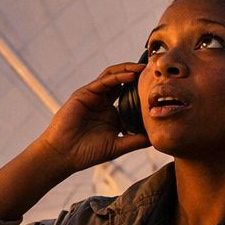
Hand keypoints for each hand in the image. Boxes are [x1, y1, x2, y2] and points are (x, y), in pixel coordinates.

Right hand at [32, 62, 149, 174]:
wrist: (64, 155)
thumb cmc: (87, 153)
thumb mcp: (118, 146)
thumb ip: (136, 140)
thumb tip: (157, 138)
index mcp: (111, 113)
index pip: (130, 95)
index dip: (143, 90)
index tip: (160, 87)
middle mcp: (102, 102)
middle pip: (122, 81)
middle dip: (137, 74)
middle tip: (154, 71)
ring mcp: (93, 96)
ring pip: (112, 76)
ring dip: (128, 70)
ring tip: (143, 69)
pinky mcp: (83, 94)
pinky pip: (102, 82)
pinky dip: (116, 77)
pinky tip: (129, 76)